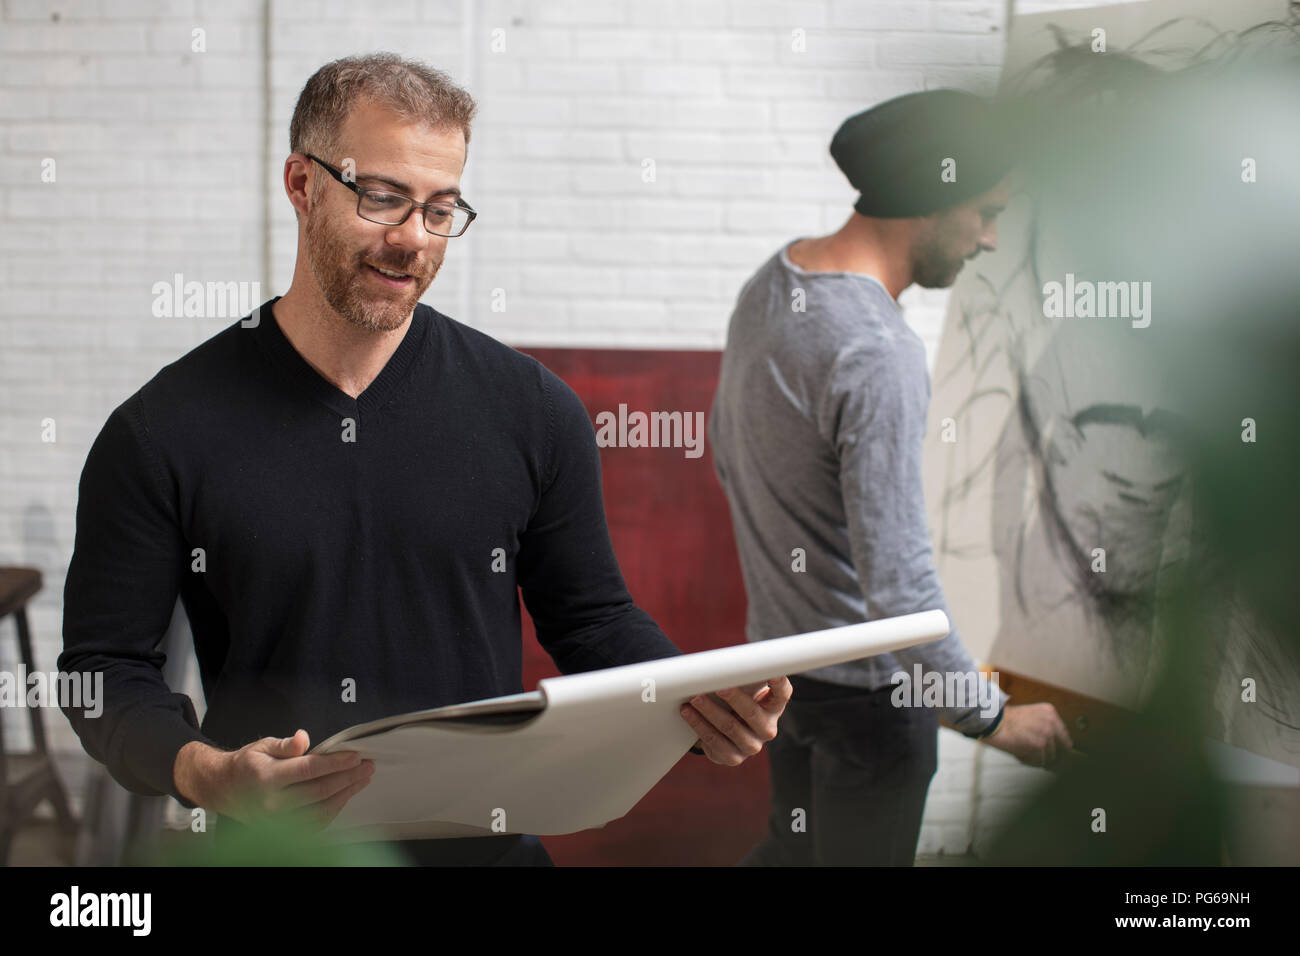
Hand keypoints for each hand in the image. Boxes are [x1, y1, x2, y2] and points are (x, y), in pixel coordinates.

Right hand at [174, 729, 374, 827]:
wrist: (223, 790)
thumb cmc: (246, 765)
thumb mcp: (261, 746)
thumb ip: (285, 744)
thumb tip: (303, 738)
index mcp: (267, 777)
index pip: (309, 770)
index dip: (336, 763)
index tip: (356, 756)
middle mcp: (271, 803)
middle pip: (319, 791)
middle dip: (348, 778)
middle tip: (368, 767)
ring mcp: (276, 821)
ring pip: (320, 811)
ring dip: (345, 795)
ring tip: (362, 781)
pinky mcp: (280, 831)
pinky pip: (313, 824)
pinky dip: (333, 810)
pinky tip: (344, 796)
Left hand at [679, 676, 791, 765]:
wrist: (725, 729)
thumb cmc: (736, 700)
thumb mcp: (744, 688)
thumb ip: (742, 677)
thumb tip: (722, 663)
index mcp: (774, 705)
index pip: (782, 693)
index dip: (778, 682)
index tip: (771, 672)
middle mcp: (767, 728)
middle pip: (752, 713)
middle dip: (733, 698)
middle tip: (718, 687)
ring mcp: (752, 745)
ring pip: (730, 727)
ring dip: (709, 711)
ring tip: (694, 699)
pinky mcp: (734, 758)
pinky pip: (715, 742)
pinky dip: (699, 726)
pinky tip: (688, 714)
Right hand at [983, 703, 1074, 769]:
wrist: (992, 721)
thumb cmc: (1006, 720)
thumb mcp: (1031, 715)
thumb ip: (1046, 727)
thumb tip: (1059, 748)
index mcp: (1050, 712)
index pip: (1064, 735)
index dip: (1058, 746)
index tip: (1054, 752)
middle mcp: (1051, 722)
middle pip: (1061, 748)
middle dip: (1051, 754)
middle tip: (1040, 756)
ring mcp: (1047, 734)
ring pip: (1050, 757)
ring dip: (1038, 758)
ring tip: (1024, 750)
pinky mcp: (1039, 745)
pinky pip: (1039, 761)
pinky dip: (1030, 761)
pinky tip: (1020, 753)